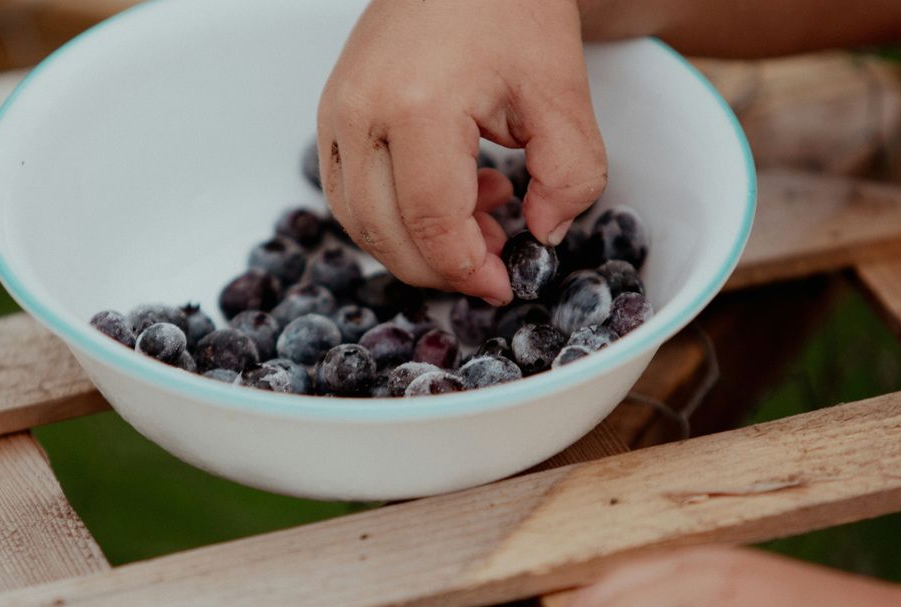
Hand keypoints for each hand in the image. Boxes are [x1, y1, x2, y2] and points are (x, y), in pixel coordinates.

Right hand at [318, 0, 606, 303]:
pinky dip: (395, 217)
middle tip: (496, 264)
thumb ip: (569, 175)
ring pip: (360, 223)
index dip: (469, 270)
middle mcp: (360, 114)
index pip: (433, 224)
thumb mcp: (561, 91)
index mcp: (417, 106)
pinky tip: (451, 194)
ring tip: (483, 220)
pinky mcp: (331, 114)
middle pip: (386, 234)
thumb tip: (545, 235)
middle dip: (442, 268)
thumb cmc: (508, 6)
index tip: (505, 284)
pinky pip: (350, 195)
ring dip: (417, 246)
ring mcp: (335, 114)